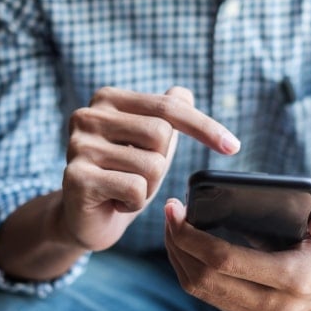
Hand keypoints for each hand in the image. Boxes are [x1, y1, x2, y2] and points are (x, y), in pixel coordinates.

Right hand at [59, 86, 240, 251]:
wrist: (86, 218)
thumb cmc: (122, 175)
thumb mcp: (149, 143)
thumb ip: (166, 114)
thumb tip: (185, 92)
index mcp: (108, 99)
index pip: (169, 106)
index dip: (204, 127)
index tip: (234, 147)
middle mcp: (88, 115)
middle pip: (162, 134)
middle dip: (161, 163)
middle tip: (138, 175)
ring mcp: (79, 146)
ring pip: (152, 165)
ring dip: (148, 187)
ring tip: (124, 189)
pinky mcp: (77, 178)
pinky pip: (136, 189)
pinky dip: (134, 203)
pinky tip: (115, 202)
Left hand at [165, 198, 310, 310]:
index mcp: (293, 279)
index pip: (226, 261)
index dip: (193, 236)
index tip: (177, 210)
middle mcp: (273, 304)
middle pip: (205, 277)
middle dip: (178, 243)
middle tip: (170, 212)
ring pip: (200, 289)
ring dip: (178, 256)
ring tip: (172, 225)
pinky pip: (206, 294)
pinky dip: (188, 268)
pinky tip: (184, 244)